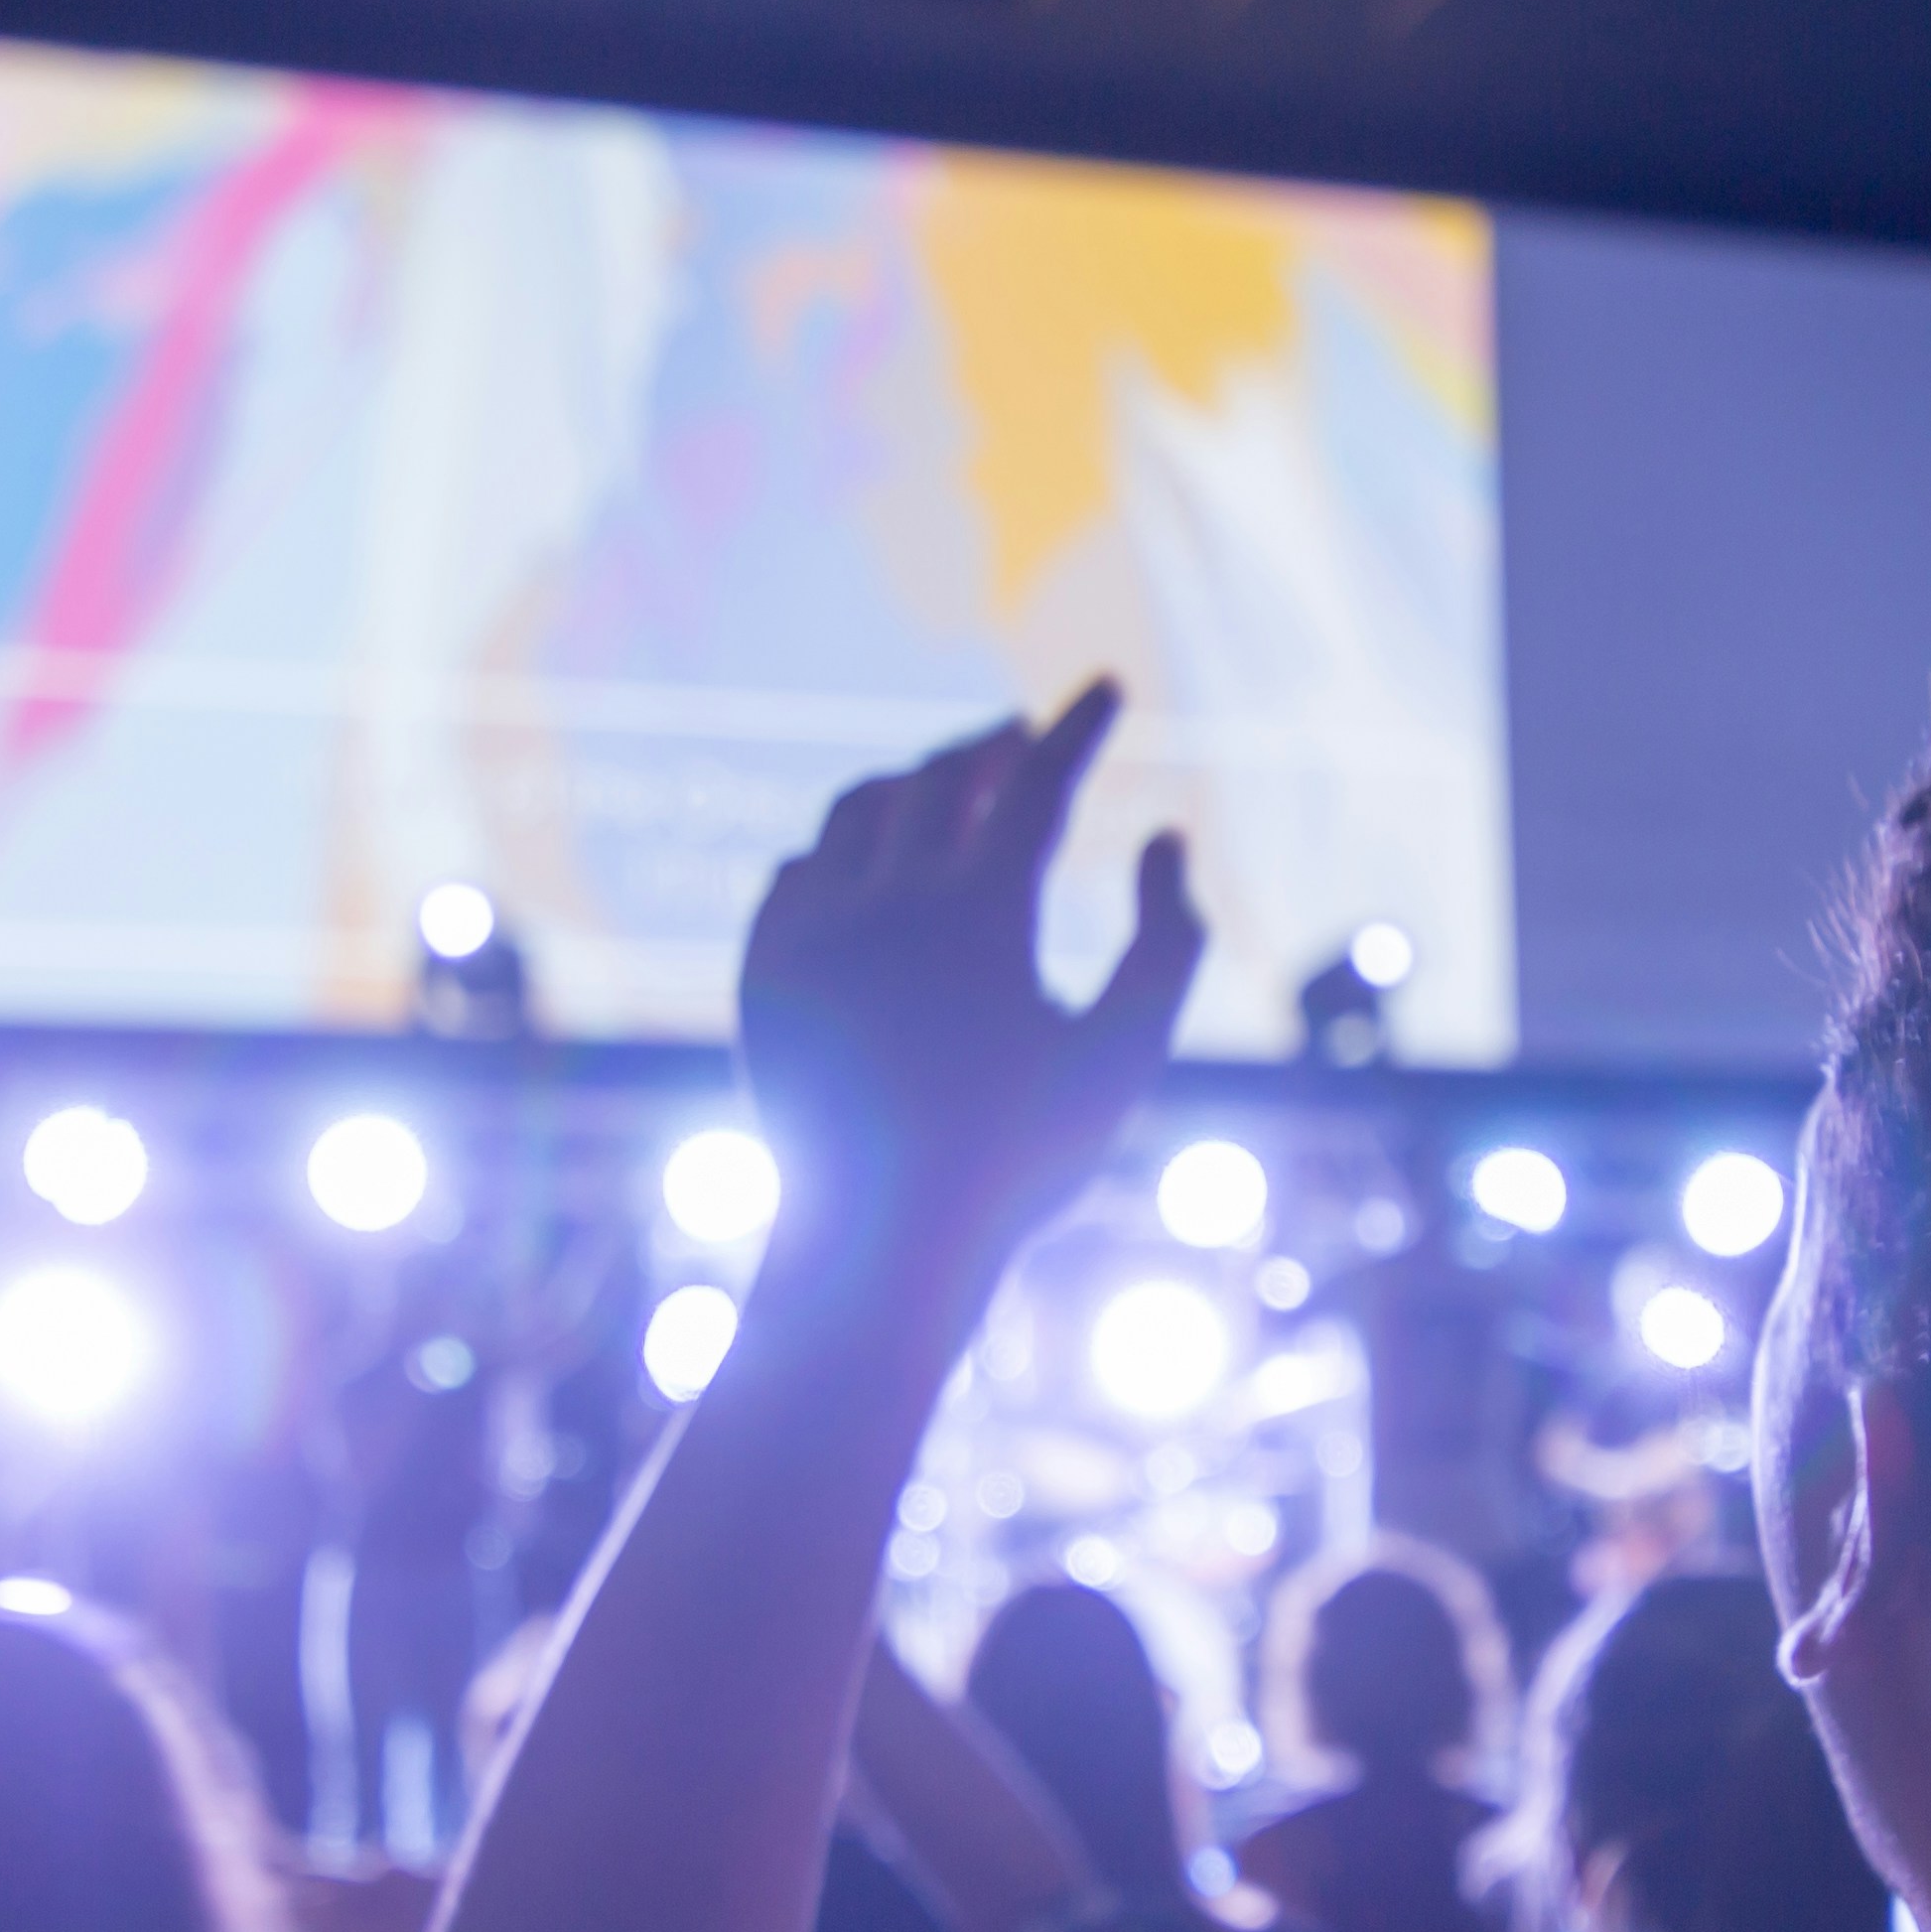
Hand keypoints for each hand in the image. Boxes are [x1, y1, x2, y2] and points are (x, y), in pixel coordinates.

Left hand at [738, 684, 1205, 1304]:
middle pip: (941, 775)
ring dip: (913, 786)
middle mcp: (888, 896)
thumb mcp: (1125, 1055)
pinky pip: (796, 873)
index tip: (1103, 684)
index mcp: (984, 907)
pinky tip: (862, 865)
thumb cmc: (1021, 1161)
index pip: (1038, 778)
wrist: (876, 1248)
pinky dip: (841, 849)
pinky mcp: (762, 972)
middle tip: (1024, 741)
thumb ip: (1168, 940)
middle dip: (992, 746)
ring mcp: (813, 929)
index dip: (1078, 724)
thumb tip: (1166, 837)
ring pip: (859, 811)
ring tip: (947, 790)